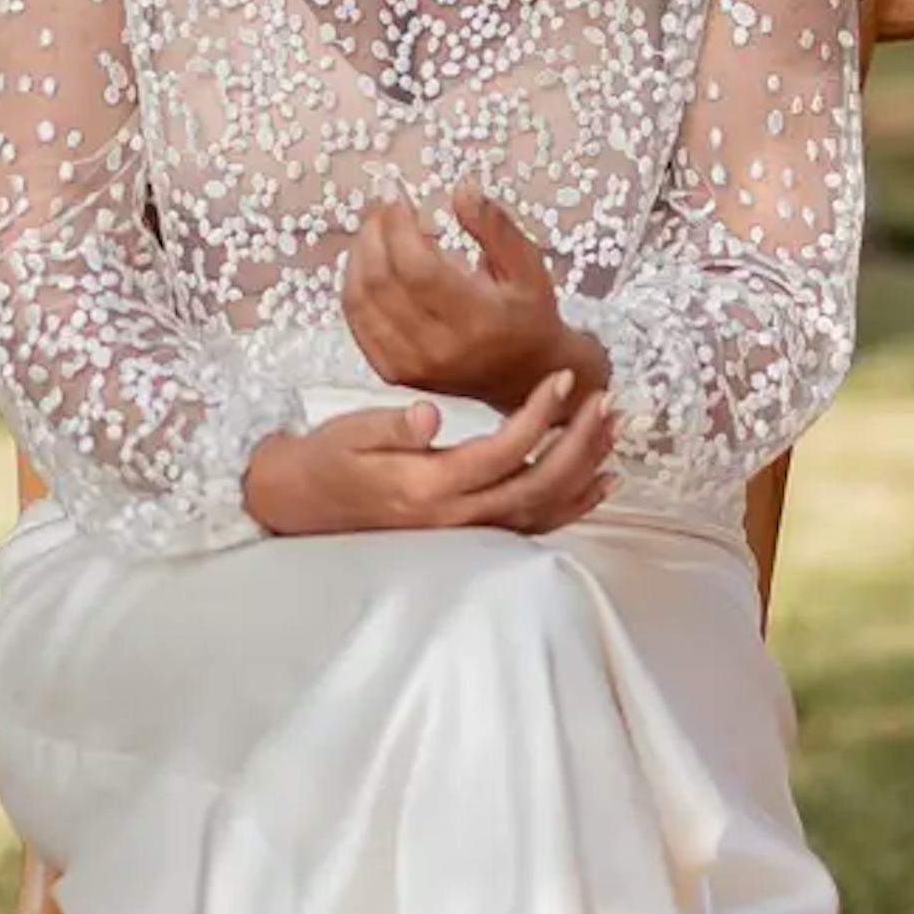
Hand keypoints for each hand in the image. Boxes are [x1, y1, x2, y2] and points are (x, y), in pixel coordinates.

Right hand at [242, 365, 616, 542]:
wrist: (301, 504)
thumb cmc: (327, 459)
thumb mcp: (350, 432)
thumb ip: (392, 424)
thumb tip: (429, 412)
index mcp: (426, 486)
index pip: (500, 452)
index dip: (537, 416)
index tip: (563, 379)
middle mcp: (452, 518)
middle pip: (535, 488)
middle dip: (578, 445)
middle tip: (605, 402)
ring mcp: (461, 533)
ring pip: (539, 512)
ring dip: (582, 473)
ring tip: (613, 433)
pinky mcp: (465, 535)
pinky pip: (528, 526)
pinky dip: (569, 506)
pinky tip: (597, 483)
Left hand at [340, 186, 599, 413]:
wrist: (525, 374)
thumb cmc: (529, 315)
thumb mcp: (528, 266)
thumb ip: (495, 227)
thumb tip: (461, 189)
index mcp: (478, 320)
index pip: (418, 268)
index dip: (398, 225)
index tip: (396, 192)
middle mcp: (439, 348)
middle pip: (382, 281)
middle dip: (374, 231)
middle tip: (382, 201)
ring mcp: (411, 365)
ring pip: (361, 300)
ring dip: (359, 253)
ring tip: (374, 225)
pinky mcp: (394, 372)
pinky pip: (357, 322)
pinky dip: (354, 284)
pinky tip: (368, 260)